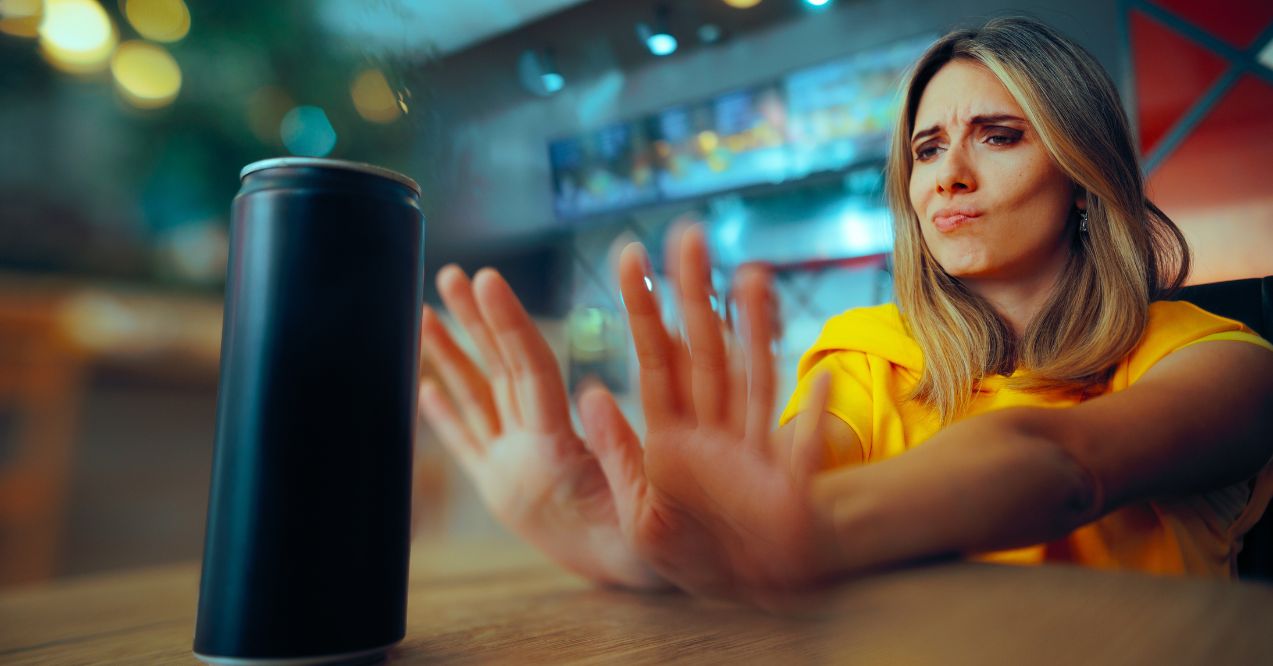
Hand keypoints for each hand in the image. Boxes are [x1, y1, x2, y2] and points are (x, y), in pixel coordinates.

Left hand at [417, 265, 664, 588]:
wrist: (633, 582)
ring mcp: (503, 476)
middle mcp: (518, 461)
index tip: (487, 277)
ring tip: (422, 316)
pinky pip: (465, 446)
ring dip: (446, 357)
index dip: (509, 320)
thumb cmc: (653, 541)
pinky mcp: (499, 491)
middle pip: (493, 375)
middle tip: (447, 274)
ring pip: (471, 402)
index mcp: (554, 453)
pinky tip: (423, 390)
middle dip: (471, 322)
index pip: (529, 371)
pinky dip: (443, 416)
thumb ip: (622, 446)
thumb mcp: (650, 493)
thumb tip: (593, 389)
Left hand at [578, 225, 837, 601]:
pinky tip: (821, 386)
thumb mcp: (636, 513)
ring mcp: (752, 447)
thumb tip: (587, 394)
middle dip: (695, 294)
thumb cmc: (686, 554)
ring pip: (752, 375)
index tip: (631, 257)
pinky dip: (814, 424)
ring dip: (754, 328)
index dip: (644, 308)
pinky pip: (803, 453)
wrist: (736, 588)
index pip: (655, 358)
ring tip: (751, 275)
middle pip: (704, 349)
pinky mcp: (785, 484)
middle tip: (688, 234)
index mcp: (672, 434)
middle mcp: (713, 427)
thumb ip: (618, 456)